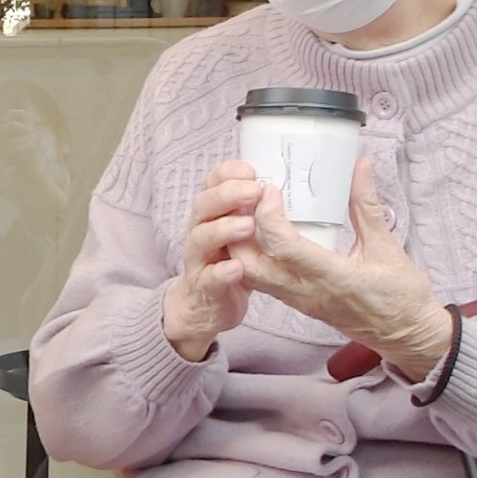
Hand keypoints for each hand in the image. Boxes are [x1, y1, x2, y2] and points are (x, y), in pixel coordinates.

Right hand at [163, 159, 262, 361]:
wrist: (204, 307)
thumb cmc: (226, 261)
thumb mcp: (238, 231)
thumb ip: (251, 209)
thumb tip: (277, 184)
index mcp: (210, 214)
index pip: (210, 184)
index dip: (226, 174)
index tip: (250, 170)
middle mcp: (199, 231)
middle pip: (203, 205)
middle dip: (227, 195)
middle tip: (254, 191)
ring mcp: (198, 260)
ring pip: (201, 238)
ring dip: (223, 229)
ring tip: (248, 226)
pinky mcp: (204, 287)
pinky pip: (209, 278)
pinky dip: (222, 272)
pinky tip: (237, 268)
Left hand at [227, 158, 452, 380]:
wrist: (407, 335)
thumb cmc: (402, 296)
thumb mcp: (387, 246)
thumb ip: (367, 205)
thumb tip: (360, 166)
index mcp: (332, 277)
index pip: (285, 247)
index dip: (269, 216)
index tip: (270, 190)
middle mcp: (307, 293)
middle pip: (251, 266)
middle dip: (239, 232)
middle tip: (245, 201)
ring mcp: (299, 302)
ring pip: (252, 277)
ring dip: (242, 247)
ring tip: (250, 214)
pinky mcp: (298, 304)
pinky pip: (263, 283)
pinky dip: (253, 259)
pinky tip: (260, 236)